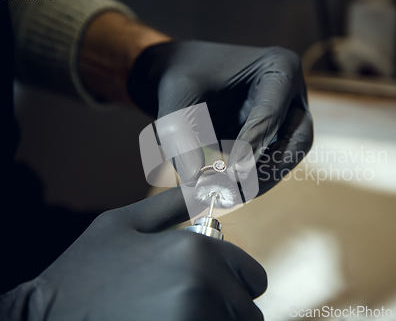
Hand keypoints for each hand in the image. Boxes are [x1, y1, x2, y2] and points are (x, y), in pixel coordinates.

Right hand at [0, 188, 266, 320]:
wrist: (47, 318)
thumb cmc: (87, 271)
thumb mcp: (123, 223)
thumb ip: (175, 203)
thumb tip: (212, 182)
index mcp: (197, 249)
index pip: (254, 276)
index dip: (237, 283)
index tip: (211, 288)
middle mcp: (204, 286)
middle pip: (248, 310)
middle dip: (228, 309)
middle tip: (188, 305)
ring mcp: (195, 319)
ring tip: (176, 315)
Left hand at [128, 41, 312, 194]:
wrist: (178, 74)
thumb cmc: (180, 75)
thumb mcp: (176, 98)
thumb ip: (181, 135)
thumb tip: (193, 178)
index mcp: (279, 67)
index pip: (272, 112)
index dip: (253, 144)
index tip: (232, 172)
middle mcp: (292, 92)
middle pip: (299, 139)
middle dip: (271, 168)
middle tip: (241, 189)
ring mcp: (288, 115)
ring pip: (291, 156)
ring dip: (265, 179)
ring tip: (232, 195)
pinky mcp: (276, 135)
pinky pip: (276, 162)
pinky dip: (256, 179)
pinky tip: (232, 191)